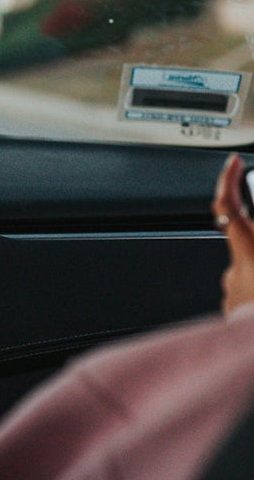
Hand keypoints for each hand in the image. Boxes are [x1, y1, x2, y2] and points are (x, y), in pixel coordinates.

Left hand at [212, 154, 253, 315]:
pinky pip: (252, 298)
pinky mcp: (234, 316)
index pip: (227, 206)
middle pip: (251, 243)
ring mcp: (233, 295)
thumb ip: (253, 233)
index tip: (230, 163)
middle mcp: (235, 271)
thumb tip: (250, 226)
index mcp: (250, 253)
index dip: (227, 180)